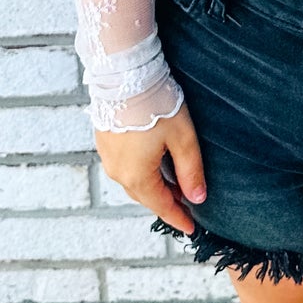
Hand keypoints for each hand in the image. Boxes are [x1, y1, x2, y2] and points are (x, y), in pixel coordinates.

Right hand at [94, 102, 205, 235]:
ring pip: (134, 182)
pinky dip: (141, 173)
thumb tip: (198, 198)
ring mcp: (108, 157)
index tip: (192, 228)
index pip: (161, 206)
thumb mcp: (183, 139)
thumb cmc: (156, 105)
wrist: (125, 74)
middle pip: (146, 196)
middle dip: (166, 203)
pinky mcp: (104, 141)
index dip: (178, 218)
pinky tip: (154, 165)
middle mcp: (118, 172)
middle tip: (186, 206)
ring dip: (153, 187)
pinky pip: (124, 168)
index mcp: (137, 176)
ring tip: (174, 185)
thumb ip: (191, 171)